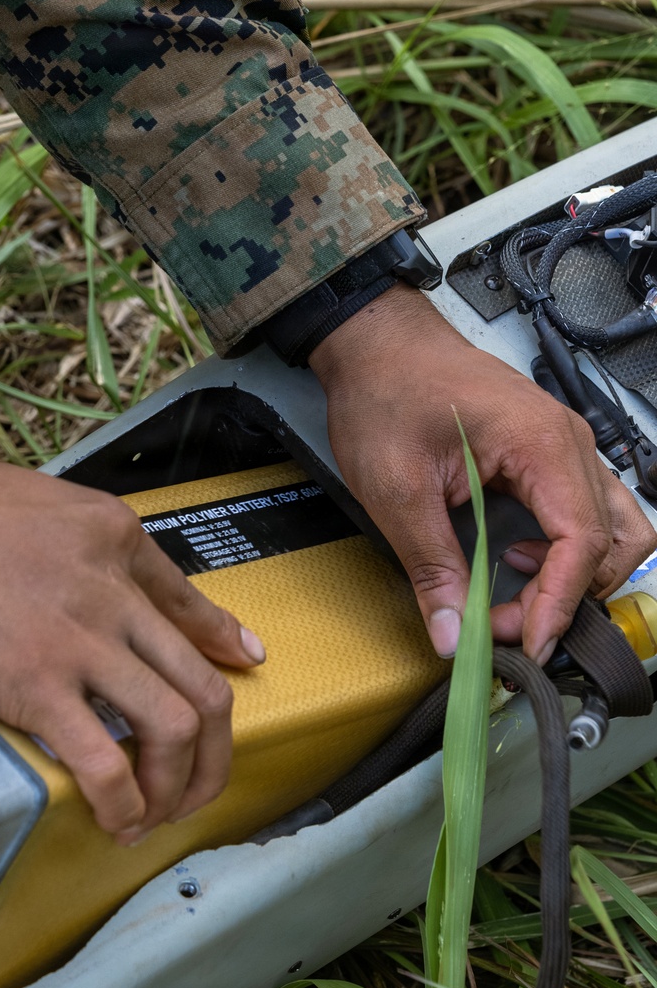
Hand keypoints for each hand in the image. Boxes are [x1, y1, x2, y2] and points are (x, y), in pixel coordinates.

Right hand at [0, 438, 264, 842]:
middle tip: (200, 779)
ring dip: (176, 782)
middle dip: (214, 745)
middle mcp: (114, 590)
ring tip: (158, 812)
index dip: (220, 640)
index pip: (184, 599)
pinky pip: (103, 762)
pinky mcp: (39, 688)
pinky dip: (121, 802)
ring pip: (171, 725)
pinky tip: (117, 821)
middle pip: (200, 679)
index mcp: (112, 534)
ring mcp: (83, 641)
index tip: (239, 661)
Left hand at [309, 284, 655, 662]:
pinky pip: (585, 513)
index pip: (582, 542)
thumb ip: (430, 565)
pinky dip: (566, 553)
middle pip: (607, 543)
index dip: (559, 603)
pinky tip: (517, 562)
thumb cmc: (386, 390)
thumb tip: (452, 631)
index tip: (527, 642)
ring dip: (575, 577)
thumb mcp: (395, 488)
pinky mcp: (547, 454)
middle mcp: (566, 442)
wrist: (377, 344)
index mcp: (540, 443)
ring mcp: (562, 446)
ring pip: (611, 531)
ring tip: (519, 599)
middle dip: (562, 598)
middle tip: (504, 627)